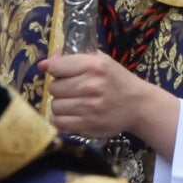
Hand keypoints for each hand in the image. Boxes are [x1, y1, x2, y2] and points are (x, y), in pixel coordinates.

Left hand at [43, 52, 180, 151]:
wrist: (139, 105)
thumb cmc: (117, 80)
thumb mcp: (101, 61)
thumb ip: (73, 57)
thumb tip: (44, 64)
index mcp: (95, 65)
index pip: (56, 67)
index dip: (56, 70)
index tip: (61, 73)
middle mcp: (91, 85)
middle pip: (54, 88)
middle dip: (60, 88)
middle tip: (73, 90)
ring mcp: (89, 106)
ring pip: (55, 106)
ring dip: (62, 105)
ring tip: (74, 103)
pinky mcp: (88, 124)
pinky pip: (59, 122)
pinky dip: (62, 119)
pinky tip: (72, 115)